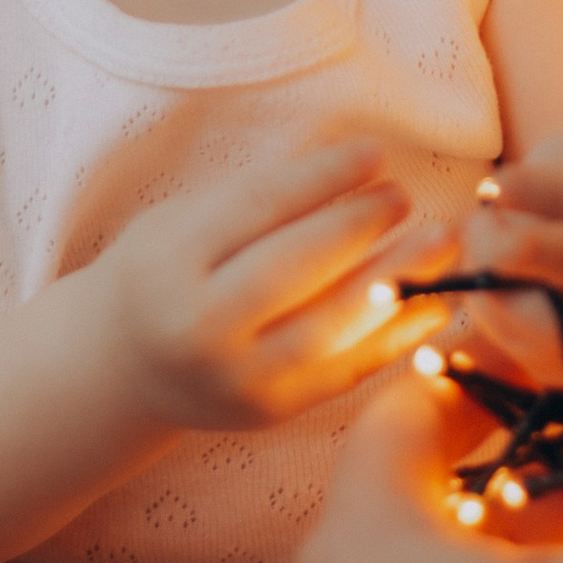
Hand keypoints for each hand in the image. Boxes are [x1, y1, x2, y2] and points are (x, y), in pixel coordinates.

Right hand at [95, 138, 428, 430]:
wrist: (120, 369)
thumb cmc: (159, 275)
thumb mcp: (180, 219)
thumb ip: (255, 194)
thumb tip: (347, 156)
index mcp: (170, 263)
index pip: (259, 207)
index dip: (324, 176)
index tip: (374, 151)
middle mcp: (200, 326)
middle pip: (296, 267)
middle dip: (360, 225)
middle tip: (403, 194)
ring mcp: (238, 377)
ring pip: (331, 325)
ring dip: (397, 279)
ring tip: (442, 242)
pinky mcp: (271, 410)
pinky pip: (346, 370)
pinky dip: (397, 335)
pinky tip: (435, 301)